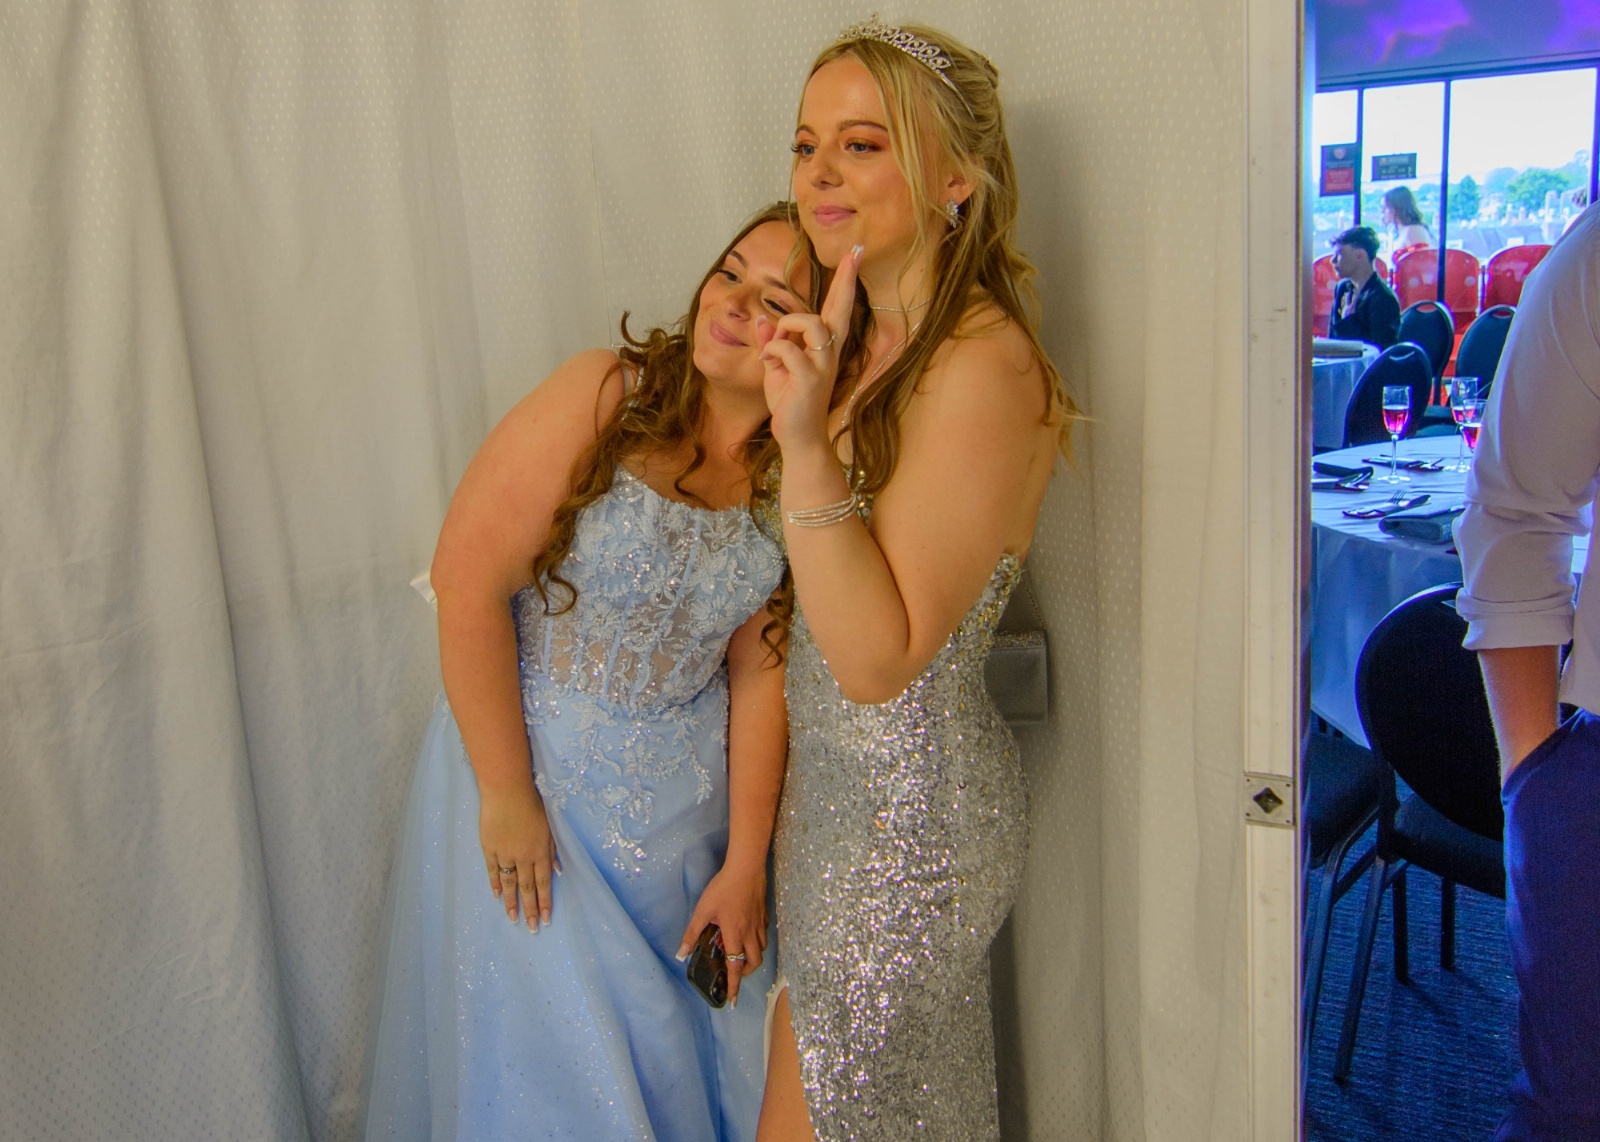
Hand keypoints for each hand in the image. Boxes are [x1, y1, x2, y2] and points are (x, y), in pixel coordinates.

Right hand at [479, 782, 560, 929]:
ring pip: (509, 883)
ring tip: (513, 919)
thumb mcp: (550, 826)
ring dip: (512, 903)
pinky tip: (496, 896)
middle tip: (531, 928)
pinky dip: (495, 884)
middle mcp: (524, 857)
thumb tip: (558, 870)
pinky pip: (493, 870)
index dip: (545, 902)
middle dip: (530, 909)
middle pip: (527, 888)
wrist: (507, 791)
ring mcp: (505, 853)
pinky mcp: (490, 848)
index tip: (546, 919)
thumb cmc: (532, 804)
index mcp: (540, 851)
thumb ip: (552, 850)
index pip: (544, 883)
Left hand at [676, 865, 768, 1007]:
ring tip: (740, 956)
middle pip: (754, 962)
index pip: (735, 967)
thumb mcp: (703, 910)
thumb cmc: (723, 888)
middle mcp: (750, 933)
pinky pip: (763, 935)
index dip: (734, 986)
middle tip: (734, 974)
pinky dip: (757, 942)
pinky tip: (749, 934)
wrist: (746, 868)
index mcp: (735, 935)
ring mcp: (759, 924)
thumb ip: (692, 933)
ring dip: (752, 958)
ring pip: (761, 950)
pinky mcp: (764, 914)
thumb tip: (681, 954)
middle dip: (745, 973)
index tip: (733, 1000)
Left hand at [758, 243, 860, 451]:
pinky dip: (774, 351)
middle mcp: (829, 354)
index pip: (836, 310)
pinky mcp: (810, 380)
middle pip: (839, 310)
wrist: (797, 438)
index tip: (855, 256)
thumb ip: (772, 343)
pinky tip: (767, 363)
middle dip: (846, 281)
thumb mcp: (776, 368)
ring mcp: (823, 366)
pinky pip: (789, 350)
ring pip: (812, 324)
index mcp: (823, 349)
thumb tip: (762, 317)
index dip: (845, 283)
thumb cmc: (789, 404)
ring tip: (774, 344)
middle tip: (854, 254)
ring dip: (787, 326)